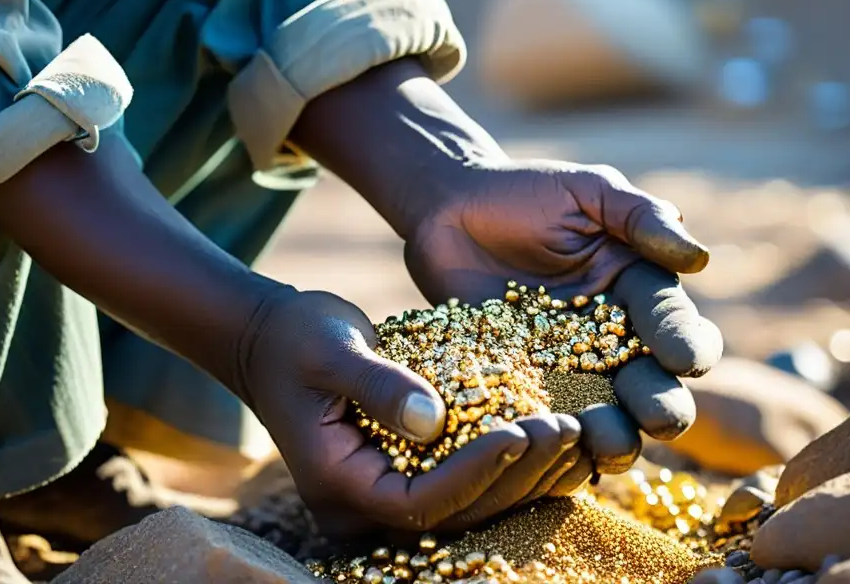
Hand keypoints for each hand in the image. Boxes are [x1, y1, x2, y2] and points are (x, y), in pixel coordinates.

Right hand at [238, 287, 587, 538]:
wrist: (274, 343)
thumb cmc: (296, 338)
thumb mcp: (331, 349)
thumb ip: (378, 384)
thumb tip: (432, 420)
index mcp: (338, 483)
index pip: (420, 500)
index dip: (477, 472)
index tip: (523, 432)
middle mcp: (362, 507)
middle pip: (454, 512)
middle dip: (516, 474)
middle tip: (568, 431)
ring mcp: (384, 496)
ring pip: (468, 506)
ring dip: (525, 476)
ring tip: (576, 436)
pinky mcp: (405, 476)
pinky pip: (465, 483)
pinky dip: (511, 465)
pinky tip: (554, 441)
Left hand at [403, 159, 722, 490]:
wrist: (448, 207)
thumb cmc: (524, 190)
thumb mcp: (589, 191)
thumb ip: (640, 217)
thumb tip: (700, 258)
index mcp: (637, 290)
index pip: (675, 323)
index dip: (686, 343)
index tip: (685, 359)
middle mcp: (609, 337)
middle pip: (650, 382)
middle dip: (663, 403)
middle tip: (662, 417)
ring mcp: (563, 367)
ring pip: (604, 414)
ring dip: (616, 434)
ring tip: (610, 443)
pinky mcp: (517, 385)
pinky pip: (540, 419)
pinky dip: (551, 438)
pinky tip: (553, 449)